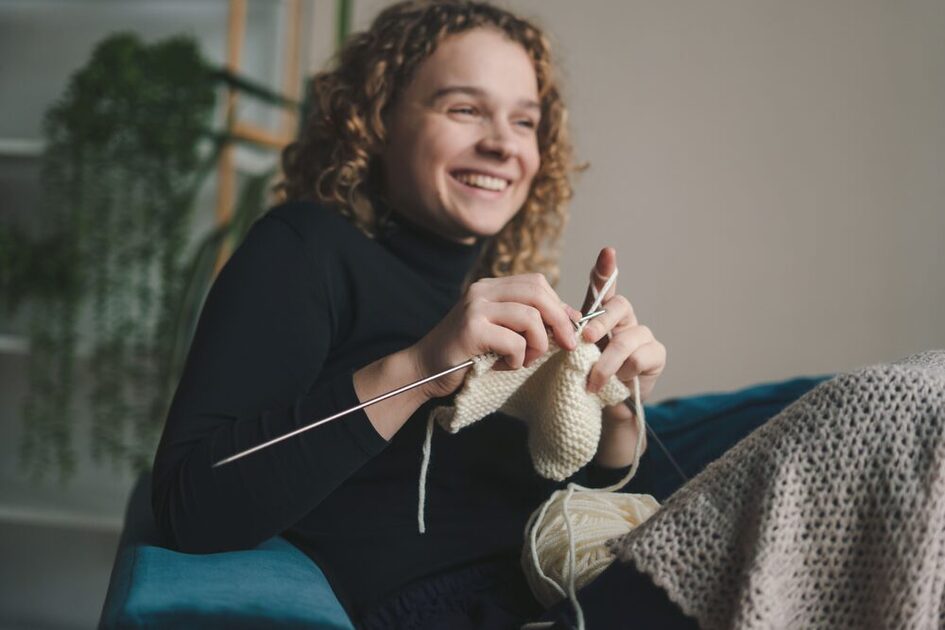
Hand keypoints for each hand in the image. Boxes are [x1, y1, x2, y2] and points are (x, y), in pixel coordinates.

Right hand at [409, 273, 581, 399]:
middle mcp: (482, 291)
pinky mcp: (471, 330)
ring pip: (531, 318)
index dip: (560, 305)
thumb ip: (530, 321)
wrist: (424, 370)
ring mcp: (475, 308)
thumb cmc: (467, 355)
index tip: (569, 330)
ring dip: (538, 345)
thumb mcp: (502, 332)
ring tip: (525, 359)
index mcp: (490, 287)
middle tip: (568, 345)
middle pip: (538, 294)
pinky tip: (504, 366)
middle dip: (561, 321)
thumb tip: (573, 317)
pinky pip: (515, 343)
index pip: (537, 283)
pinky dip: (518, 360)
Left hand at [579, 247, 665, 403]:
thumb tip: (556, 320)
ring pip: (627, 339)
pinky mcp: (657, 354)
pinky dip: (623, 372)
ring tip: (593, 381)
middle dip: (600, 322)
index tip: (607, 252)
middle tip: (585, 338)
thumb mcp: (571, 353)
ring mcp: (643, 335)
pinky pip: (640, 357)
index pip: (604, 288)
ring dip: (606, 362)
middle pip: (619, 305)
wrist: (604, 406)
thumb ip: (568, 335)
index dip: (606, 270)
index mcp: (602, 315)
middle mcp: (624, 320)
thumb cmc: (586, 374)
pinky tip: (617, 382)